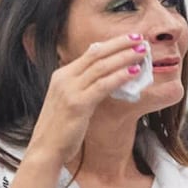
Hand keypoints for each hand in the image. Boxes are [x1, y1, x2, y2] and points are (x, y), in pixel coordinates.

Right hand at [27, 34, 150, 163]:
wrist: (45, 150)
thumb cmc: (61, 130)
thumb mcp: (70, 102)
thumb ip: (84, 88)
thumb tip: (106, 78)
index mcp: (62, 75)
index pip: (90, 53)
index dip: (112, 44)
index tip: (129, 38)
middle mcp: (64, 78)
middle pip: (96, 54)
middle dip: (120, 44)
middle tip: (140, 38)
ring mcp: (69, 90)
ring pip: (101, 66)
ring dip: (124, 57)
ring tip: (143, 51)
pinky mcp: (77, 104)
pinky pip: (102, 86)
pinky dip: (120, 76)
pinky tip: (134, 72)